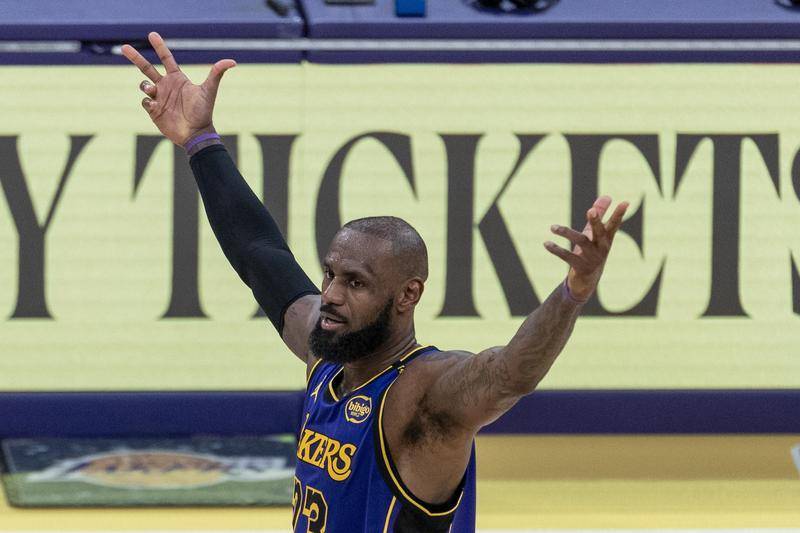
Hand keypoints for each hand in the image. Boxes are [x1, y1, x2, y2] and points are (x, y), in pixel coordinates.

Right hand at [121, 32, 235, 145]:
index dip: (159, 46)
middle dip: (135, 58)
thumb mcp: (208, 91)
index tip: (152, 34)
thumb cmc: (203, 112)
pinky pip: (145, 101)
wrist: (195, 133)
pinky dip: (148, 101)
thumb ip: (216, 74)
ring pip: (144, 85)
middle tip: (124, 47)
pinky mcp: (154, 110)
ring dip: (145, 85)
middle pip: (147, 68)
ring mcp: (159, 98)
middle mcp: (166, 86)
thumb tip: (232, 62)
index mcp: (177, 79)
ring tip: (152, 90)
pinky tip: (156, 106)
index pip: (166, 59)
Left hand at [544, 196, 628, 300]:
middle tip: (590, 210)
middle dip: (596, 221)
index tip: (625, 202)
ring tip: (552, 227)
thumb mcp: (595, 233)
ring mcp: (592, 258)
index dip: (619, 213)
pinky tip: (546, 243)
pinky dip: (556, 249)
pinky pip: (567, 256)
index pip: (614, 224)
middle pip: (599, 231)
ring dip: (566, 232)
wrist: (588, 280)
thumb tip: (607, 196)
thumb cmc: (593, 250)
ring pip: (580, 242)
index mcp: (607, 238)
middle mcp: (602, 247)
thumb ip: (600, 214)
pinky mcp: (580, 266)